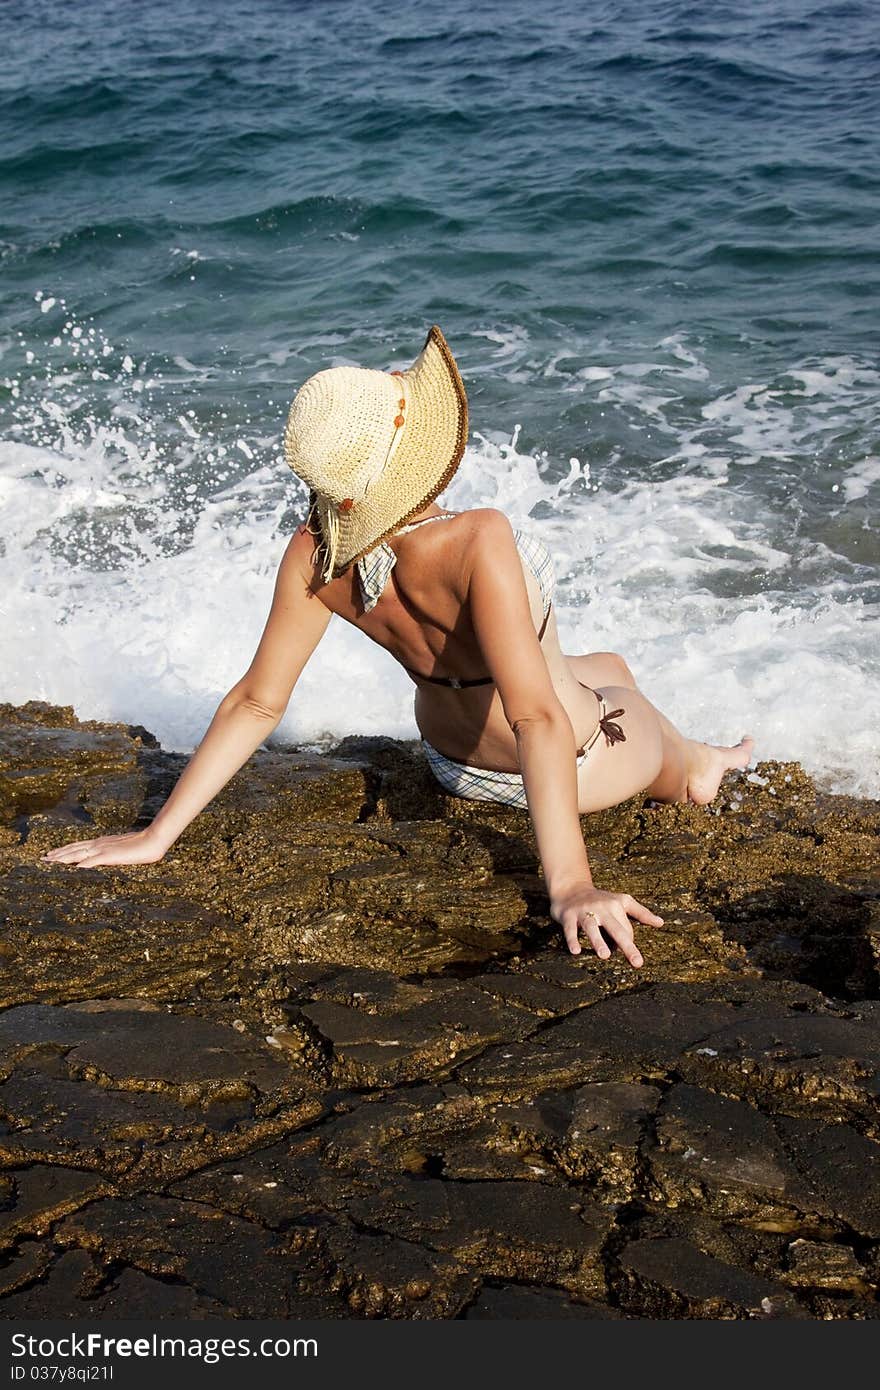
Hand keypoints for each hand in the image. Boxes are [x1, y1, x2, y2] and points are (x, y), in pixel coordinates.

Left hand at [39, 828, 165, 869]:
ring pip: (77, 853)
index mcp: (102, 842)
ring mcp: (103, 849)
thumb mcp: (123, 850)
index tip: (52, 853)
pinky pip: (92, 861)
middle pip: (73, 849)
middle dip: (57, 854)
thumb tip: (105, 858)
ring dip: (63, 858)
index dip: (64, 849)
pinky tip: (73, 869)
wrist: (153, 840)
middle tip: (43, 858)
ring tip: (50, 862)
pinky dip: (81, 864)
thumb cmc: (142, 845)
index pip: (78, 845)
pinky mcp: (110, 856)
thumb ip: (113, 854)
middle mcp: (99, 844)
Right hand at [549, 884, 662, 966]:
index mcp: (617, 905)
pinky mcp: (568, 916)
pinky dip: (573, 939)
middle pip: (616, 929)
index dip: (628, 943)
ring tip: (605, 956)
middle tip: (637, 962)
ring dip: (598, 941)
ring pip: (592, 928)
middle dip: (627, 945)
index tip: (625, 952)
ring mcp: (584, 912)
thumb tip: (661, 923)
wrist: (570, 889)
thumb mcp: (622, 901)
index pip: (627, 929)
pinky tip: (576, 951)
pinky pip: (570, 930)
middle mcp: (602, 908)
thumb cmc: (600, 900)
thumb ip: (641, 912)